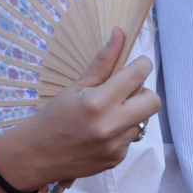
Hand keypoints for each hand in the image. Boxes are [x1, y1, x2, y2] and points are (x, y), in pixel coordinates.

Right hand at [0, 28, 159, 191]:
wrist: (38, 155)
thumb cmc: (55, 115)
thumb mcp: (76, 85)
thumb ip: (103, 61)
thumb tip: (120, 33)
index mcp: (98, 102)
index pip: (138, 76)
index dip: (141, 65)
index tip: (136, 65)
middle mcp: (111, 126)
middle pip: (153, 101)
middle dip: (144, 91)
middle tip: (125, 91)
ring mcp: (116, 146)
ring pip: (142, 120)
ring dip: (130, 113)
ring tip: (106, 115)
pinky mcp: (117, 159)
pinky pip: (131, 137)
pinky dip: (121, 131)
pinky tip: (101, 132)